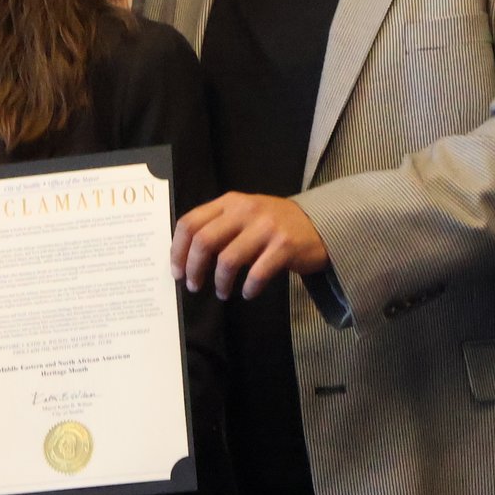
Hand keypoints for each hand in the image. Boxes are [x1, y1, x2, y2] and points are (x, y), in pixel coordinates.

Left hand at [170, 191, 328, 297]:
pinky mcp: (284, 245)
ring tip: (222, 292)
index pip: (191, 222)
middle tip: (194, 286)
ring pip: (228, 260)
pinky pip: (257, 273)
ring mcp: (266, 227)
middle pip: (204, 241)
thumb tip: (185, 257)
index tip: (176, 271)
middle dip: (194, 268)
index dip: (178, 250)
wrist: (317, 224)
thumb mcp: (243, 216)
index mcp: (229, 202)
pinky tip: (248, 293)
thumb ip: (218, 227)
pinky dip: (249, 288)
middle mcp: (245, 210)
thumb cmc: (272, 225)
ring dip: (220, 282)